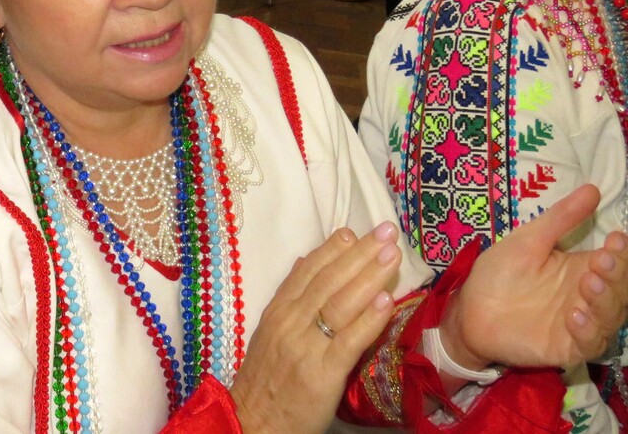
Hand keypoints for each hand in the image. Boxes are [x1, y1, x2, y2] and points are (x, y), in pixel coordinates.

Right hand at [229, 223, 400, 433]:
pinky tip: (385, 302)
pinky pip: (349, 341)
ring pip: (340, 304)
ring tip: (391, 256)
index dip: (332, 249)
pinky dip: (368, 319)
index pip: (307, 271)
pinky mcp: (322, 373)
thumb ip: (289, 299)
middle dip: (359, 254)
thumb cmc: (266, 379)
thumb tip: (303, 262)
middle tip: (385, 231)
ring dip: (369, 276)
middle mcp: (290, 322)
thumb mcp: (270, 332)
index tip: (355, 231)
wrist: (253, 421)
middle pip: (328, 280)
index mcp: (277, 311)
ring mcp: (306, 346)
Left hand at [441, 184, 627, 370]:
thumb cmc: (500, 273)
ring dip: (604, 300)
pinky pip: (589, 344)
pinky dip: (587, 330)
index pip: (615, 261)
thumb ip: (560, 219)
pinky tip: (574, 315)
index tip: (616, 238)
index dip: (621, 253)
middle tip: (603, 259)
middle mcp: (589, 297)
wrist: (469, 309)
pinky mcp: (567, 348)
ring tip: (590, 282)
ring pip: (610, 317)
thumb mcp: (528, 240)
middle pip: (619, 289)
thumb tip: (593, 189)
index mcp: (583, 269)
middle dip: (617, 275)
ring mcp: (581, 324)